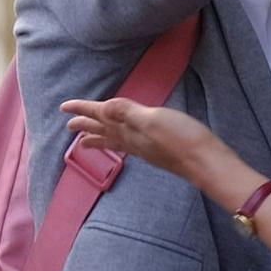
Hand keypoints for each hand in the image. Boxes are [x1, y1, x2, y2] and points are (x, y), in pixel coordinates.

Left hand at [61, 98, 228, 184]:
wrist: (206, 163)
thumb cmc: (182, 139)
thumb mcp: (154, 120)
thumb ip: (128, 113)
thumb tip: (104, 107)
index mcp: (129, 130)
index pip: (101, 117)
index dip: (83, 110)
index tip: (64, 106)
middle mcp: (134, 141)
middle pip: (104, 132)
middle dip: (86, 127)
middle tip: (69, 126)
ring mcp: (145, 149)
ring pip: (115, 142)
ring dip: (99, 138)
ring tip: (86, 141)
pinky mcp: (157, 152)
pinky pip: (129, 146)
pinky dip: (119, 142)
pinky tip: (125, 144)